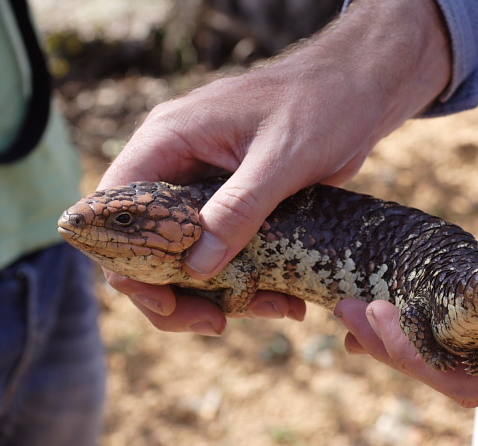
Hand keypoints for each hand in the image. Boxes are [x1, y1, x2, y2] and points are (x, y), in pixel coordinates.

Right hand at [96, 0, 450, 331]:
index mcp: (169, 139)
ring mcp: (205, 185)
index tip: (166, 300)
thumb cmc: (322, 105)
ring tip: (275, 310)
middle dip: (177, 291)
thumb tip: (195, 269)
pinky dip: (249, 280)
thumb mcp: (281, 160)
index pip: (115, 207)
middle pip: (146, 243)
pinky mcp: (237, 202)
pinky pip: (225, 250)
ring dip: (221, 293)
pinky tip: (286, 299)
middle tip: (217, 324)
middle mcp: (178, 164)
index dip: (125, 261)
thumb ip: (237, 210)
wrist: (362, 90)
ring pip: (187, 254)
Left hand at [336, 169, 477, 405]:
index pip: (469, 379)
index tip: (369, 320)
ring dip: (416, 329)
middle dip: (397, 346)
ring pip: (468, 339)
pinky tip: (426, 288)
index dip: (413, 360)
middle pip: (456, 365)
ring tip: (366, 309)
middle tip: (345, 312)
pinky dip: (450, 303)